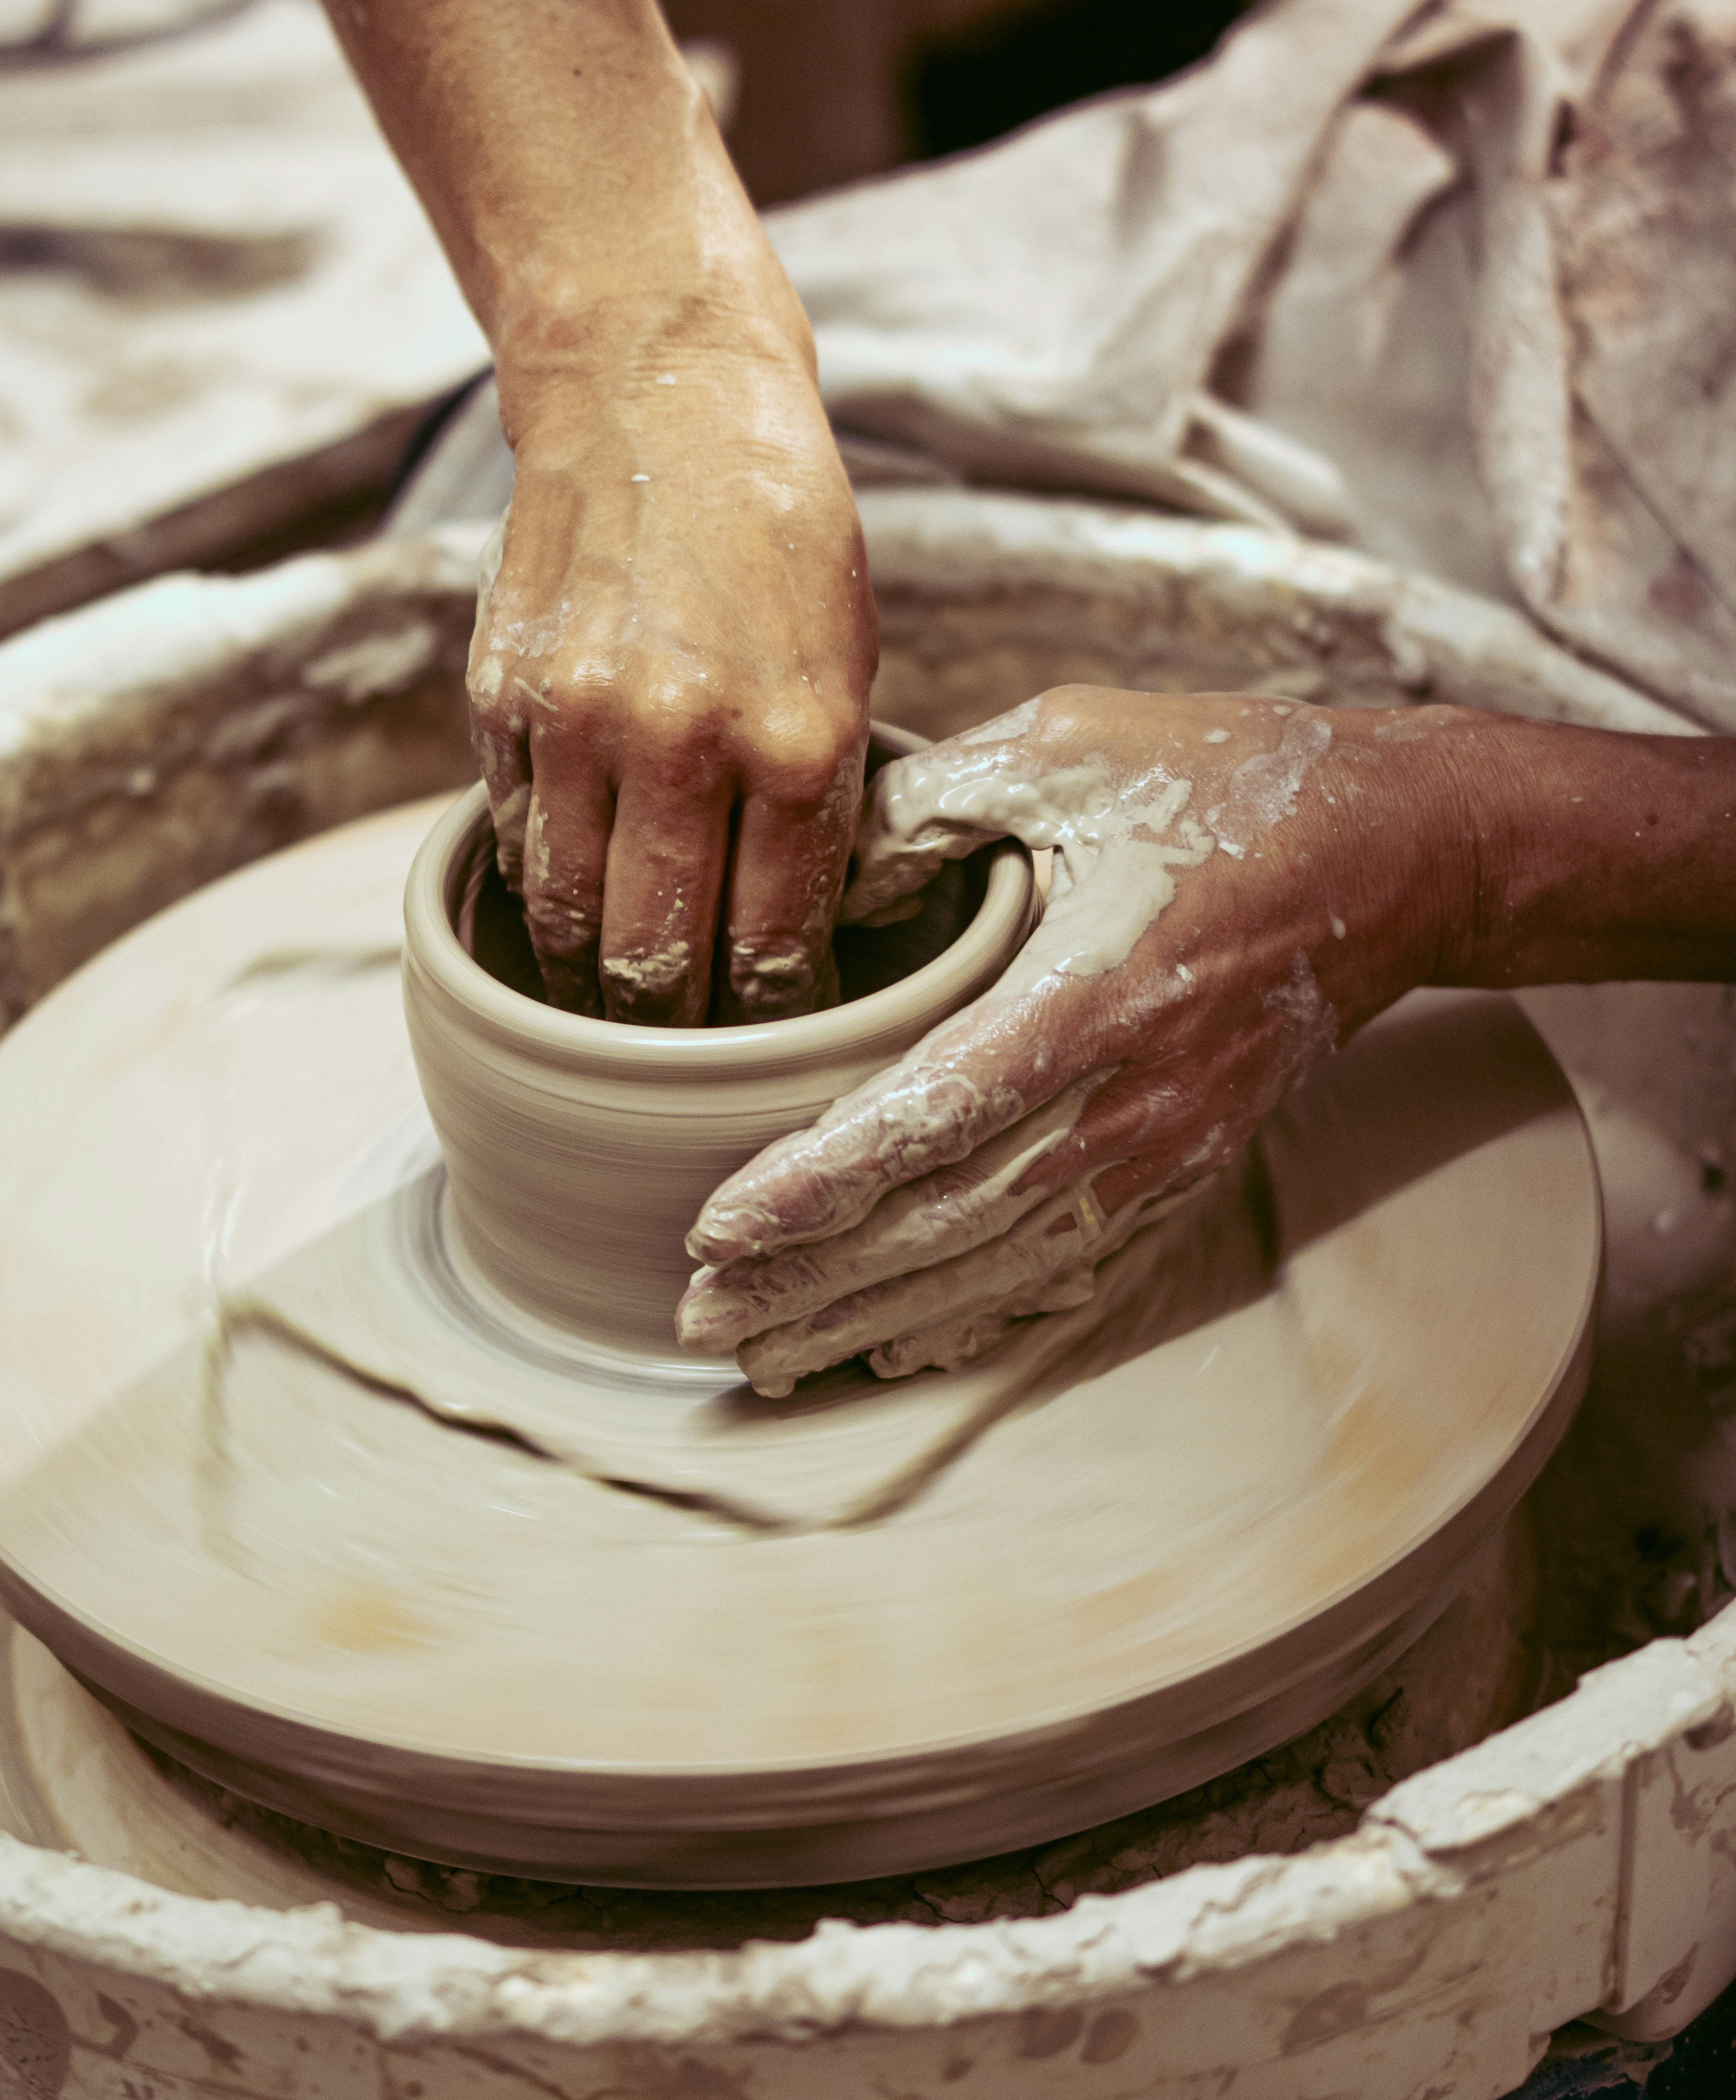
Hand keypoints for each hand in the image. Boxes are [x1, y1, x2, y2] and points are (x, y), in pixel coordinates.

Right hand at [468, 302, 876, 1024]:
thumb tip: (791, 933)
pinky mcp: (503, 701)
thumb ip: (815, 800)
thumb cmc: (781, 534)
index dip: (768, 1021)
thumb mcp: (846, 663)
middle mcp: (684, 740)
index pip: (771, 949)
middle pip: (658, 962)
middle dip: (674, 1032)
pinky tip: (570, 906)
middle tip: (688, 1057)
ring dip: (590, 985)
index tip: (772, 1045)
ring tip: (615, 1016)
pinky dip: (542, 889)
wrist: (662, 399)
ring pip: (570, 921)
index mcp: (797, 738)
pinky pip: (519, 843)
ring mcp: (580, 722)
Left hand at [679, 688, 1471, 1391]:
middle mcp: (1135, 1096)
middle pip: (950, 1220)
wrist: (1398, 853)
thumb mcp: (1070, 743)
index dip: (819, 1186)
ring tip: (769, 1356)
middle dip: (818, 1282)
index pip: (931, 1115)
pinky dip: (981, 1316)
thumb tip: (820, 875)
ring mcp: (1169, 1147)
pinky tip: (902, 1344)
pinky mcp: (1189, 1168)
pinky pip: (1072, 1270)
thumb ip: (934, 802)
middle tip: (700, 1319)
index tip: (718, 1228)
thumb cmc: (1225, 781)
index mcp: (1095, 990)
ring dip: (878, 1319)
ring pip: (1002, 1265)